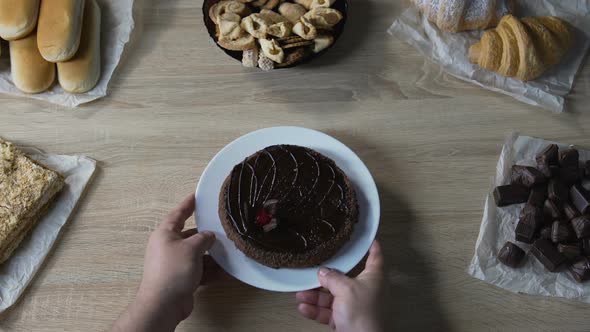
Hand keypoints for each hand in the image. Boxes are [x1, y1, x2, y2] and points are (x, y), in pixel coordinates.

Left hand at [111, 195, 215, 331]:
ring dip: (212, 255)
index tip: (197, 195)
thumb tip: (210, 236)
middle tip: (223, 228)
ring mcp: (175, 264)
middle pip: (190, 235)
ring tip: (229, 251)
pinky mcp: (182, 278)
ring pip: (197, 254)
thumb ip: (203, 238)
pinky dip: (211, 270)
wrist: (164, 303)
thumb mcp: (191, 248)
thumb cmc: (174, 269)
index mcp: (165, 234)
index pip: (178, 214)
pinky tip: (226, 271)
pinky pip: (199, 270)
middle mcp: (168, 247)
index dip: (188, 204)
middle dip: (207, 234)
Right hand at [296, 241, 384, 331]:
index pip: (375, 257)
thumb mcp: (346, 289)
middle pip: (344, 279)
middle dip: (325, 278)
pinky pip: (329, 312)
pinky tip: (304, 307)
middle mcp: (365, 290)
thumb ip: (332, 278)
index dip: (372, 246)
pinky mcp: (346, 321)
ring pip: (333, 297)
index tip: (369, 238)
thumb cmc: (363, 314)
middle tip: (311, 272)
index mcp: (374, 278)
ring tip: (300, 294)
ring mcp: (355, 307)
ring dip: (316, 296)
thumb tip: (322, 272)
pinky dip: (316, 310)